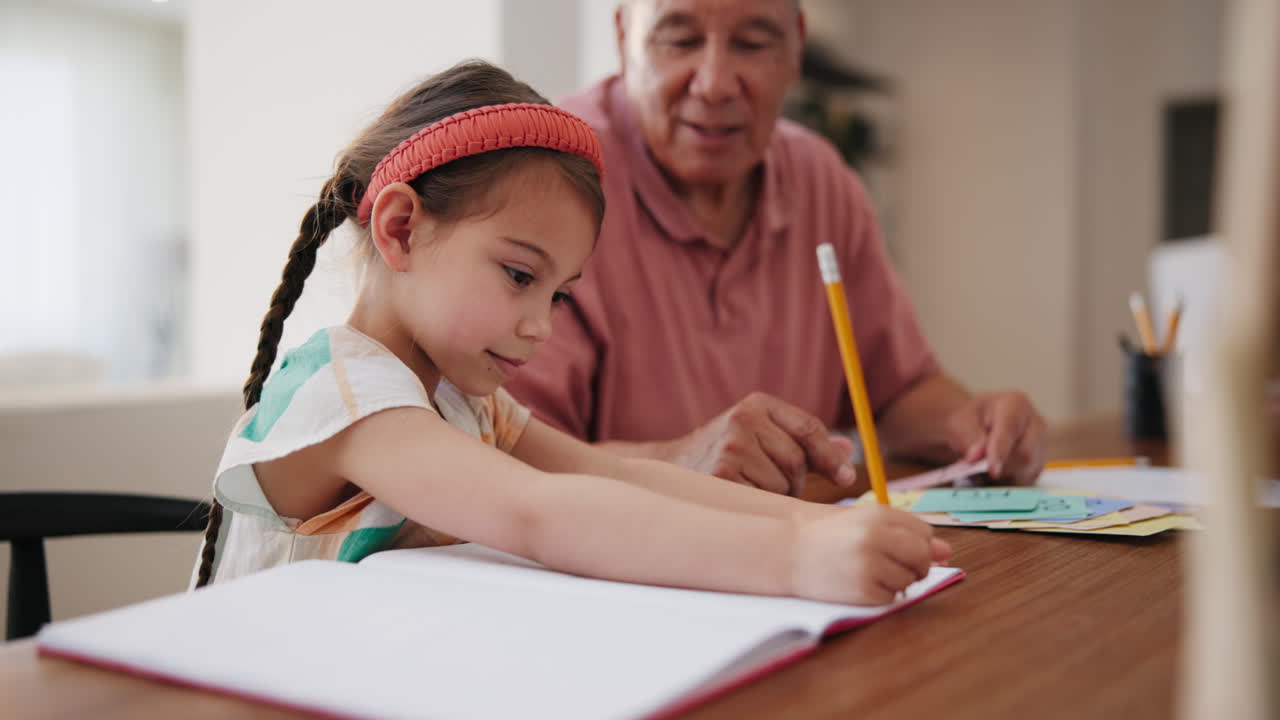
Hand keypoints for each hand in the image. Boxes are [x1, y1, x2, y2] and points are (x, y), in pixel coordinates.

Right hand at [664, 392, 856, 495]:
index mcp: (757, 404)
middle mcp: (743, 418)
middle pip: (797, 459)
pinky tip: (739, 497)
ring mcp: (731, 445)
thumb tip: (847, 451)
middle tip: (776, 488)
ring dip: (775, 496)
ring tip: (749, 489)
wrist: (671, 469)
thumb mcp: (761, 437)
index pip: (807, 428)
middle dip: (795, 482)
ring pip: (782, 483)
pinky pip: (763, 498)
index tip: (846, 478)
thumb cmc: (724, 456)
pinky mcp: (722, 473)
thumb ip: (801, 443)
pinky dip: (759, 505)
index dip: (830, 456)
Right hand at [791, 503, 950, 604]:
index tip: (899, 548)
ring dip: (895, 581)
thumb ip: (904, 533)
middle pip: (921, 557)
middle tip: (892, 565)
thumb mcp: (862, 522)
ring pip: (908, 580)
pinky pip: (889, 597)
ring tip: (867, 572)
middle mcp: (876, 537)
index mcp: (877, 515)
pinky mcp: (861, 589)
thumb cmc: (825, 533)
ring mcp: (868, 564)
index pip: (923, 533)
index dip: (917, 544)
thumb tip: (946, 552)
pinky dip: (881, 595)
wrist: (784, 548)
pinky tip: (859, 584)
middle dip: (914, 566)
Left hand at [943, 391, 1046, 484]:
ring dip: (1002, 476)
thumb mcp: (959, 421)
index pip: (1010, 430)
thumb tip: (976, 457)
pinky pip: (1027, 481)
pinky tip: (994, 474)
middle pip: (1024, 454)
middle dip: (1000, 466)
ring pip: (1027, 471)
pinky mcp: (1039, 464)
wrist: (975, 427)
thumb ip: (968, 437)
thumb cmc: (968, 420)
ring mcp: (1041, 445)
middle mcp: (1035, 423)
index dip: (1000, 451)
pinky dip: (1007, 483)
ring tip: (982, 469)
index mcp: (1016, 404)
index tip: (991, 470)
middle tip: (976, 470)